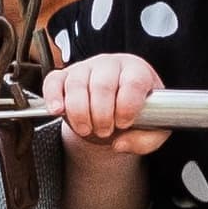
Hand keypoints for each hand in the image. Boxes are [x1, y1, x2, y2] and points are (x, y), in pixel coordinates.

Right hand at [48, 50, 165, 153]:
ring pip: (76, 85)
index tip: (124, 122)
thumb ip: (147, 140)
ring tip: (86, 129)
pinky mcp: (64, 76)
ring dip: (79, 113)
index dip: (126, 106)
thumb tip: (120, 144)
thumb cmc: (136, 113)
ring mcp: (85, 67)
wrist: (115, 108)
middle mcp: (110, 64)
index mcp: (137, 71)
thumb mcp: (154, 128)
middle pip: (102, 85)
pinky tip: (58, 111)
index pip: (132, 82)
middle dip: (102, 115)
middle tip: (105, 131)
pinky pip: (53, 82)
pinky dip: (53, 98)